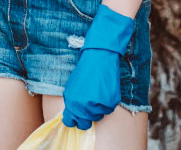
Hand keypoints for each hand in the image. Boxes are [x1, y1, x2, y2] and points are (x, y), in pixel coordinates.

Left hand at [62, 4, 134, 129]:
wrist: (99, 56)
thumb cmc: (85, 70)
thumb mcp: (72, 86)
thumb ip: (72, 103)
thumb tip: (73, 116)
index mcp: (72, 102)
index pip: (70, 121)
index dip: (74, 120)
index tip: (78, 116)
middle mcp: (84, 107)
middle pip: (85, 123)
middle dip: (87, 117)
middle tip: (90, 106)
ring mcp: (97, 105)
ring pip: (98, 116)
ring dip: (98, 108)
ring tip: (98, 92)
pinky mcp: (110, 102)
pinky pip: (108, 110)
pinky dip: (107, 103)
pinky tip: (105, 90)